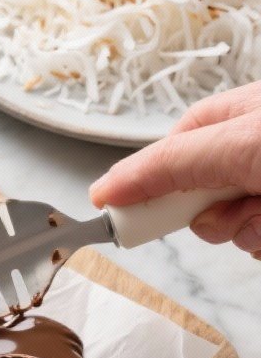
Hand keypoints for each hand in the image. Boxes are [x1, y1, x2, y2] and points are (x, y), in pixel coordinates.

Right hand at [90, 81, 260, 254]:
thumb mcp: (236, 143)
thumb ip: (172, 164)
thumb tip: (110, 185)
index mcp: (239, 115)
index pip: (177, 148)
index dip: (151, 182)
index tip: (122, 213)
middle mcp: (253, 149)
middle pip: (201, 195)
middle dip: (212, 215)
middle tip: (232, 206)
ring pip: (233, 225)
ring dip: (245, 229)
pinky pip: (256, 242)